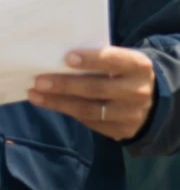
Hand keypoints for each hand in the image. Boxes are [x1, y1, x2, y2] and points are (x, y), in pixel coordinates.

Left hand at [28, 47, 155, 140]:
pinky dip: (66, 111)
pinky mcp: (122, 130)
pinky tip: (49, 103)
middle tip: (39, 81)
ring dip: (58, 102)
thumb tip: (57, 59)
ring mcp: (130, 114)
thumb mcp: (121, 60)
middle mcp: (137, 91)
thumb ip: (99, 59)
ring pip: (88, 109)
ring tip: (35, 94)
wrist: (153, 99)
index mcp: (138, 66)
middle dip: (64, 85)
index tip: (67, 58)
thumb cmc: (123, 72)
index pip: (113, 61)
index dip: (90, 60)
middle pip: (96, 88)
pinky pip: (89, 122)